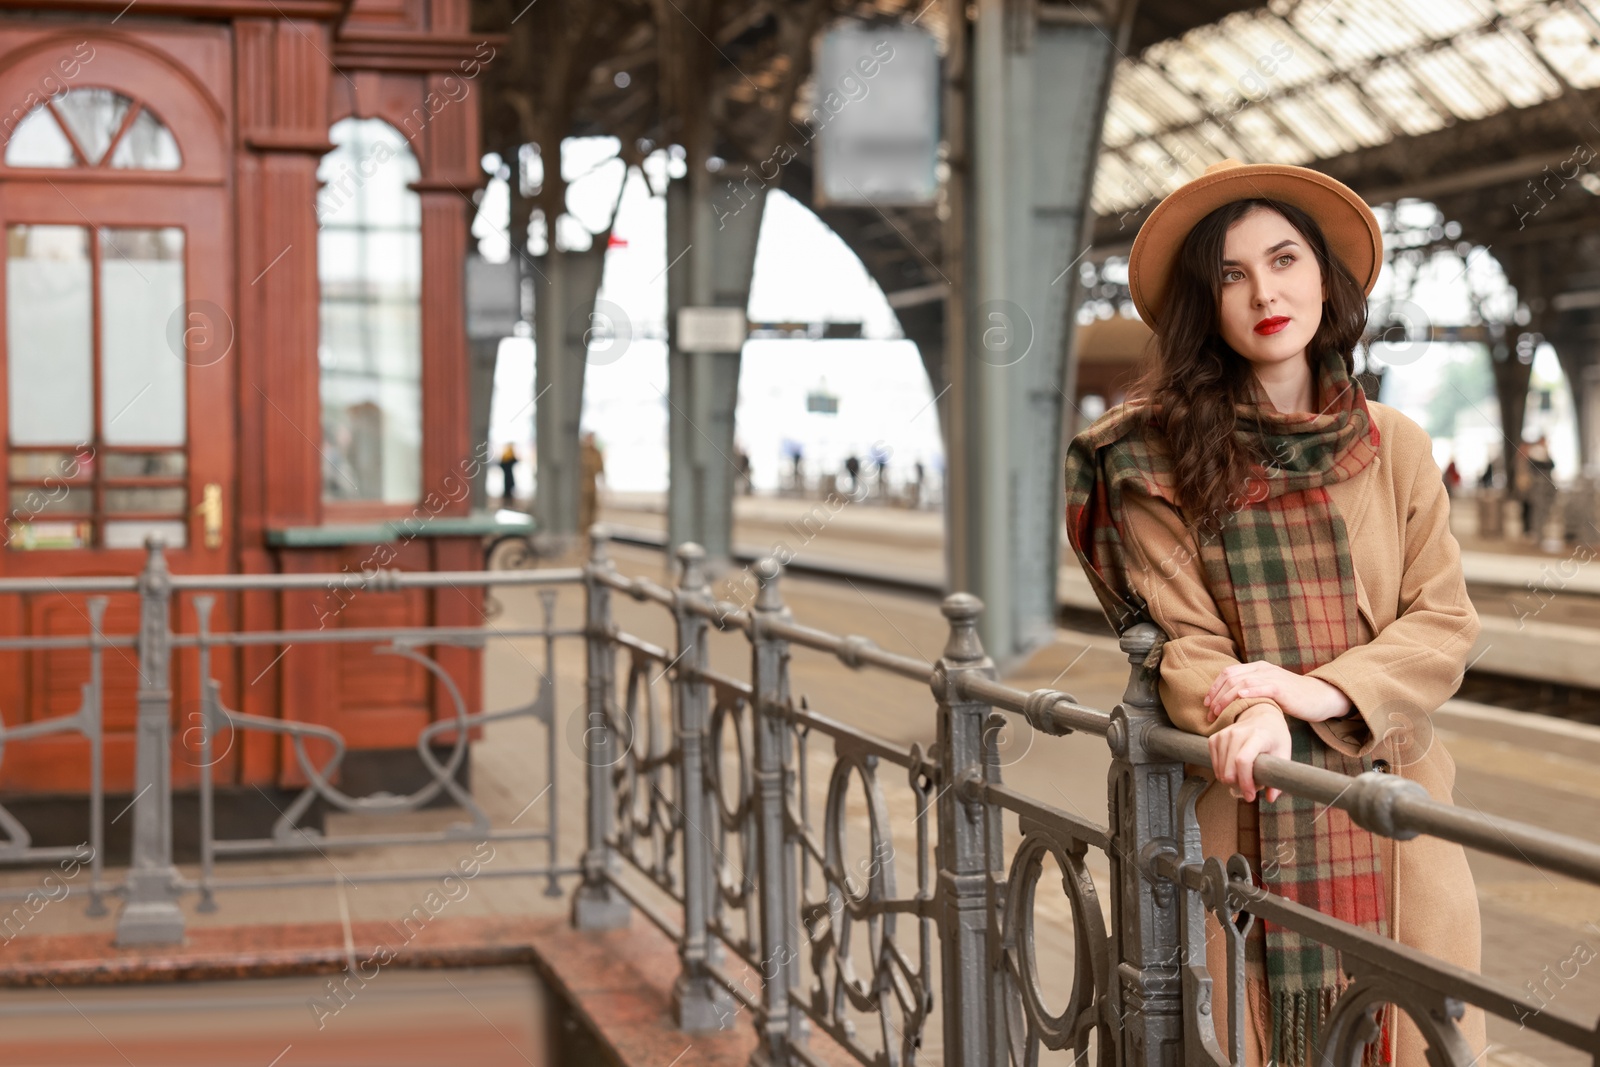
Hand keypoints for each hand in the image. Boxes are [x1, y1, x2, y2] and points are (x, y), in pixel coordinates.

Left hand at [1204, 660, 1351, 723]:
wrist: (1319, 697)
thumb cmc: (1292, 697)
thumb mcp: (1267, 690)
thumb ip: (1251, 691)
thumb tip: (1230, 705)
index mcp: (1257, 668)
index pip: (1227, 673)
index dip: (1214, 687)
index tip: (1206, 704)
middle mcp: (1262, 669)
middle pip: (1231, 677)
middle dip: (1216, 695)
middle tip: (1209, 712)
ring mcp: (1272, 677)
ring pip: (1242, 682)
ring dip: (1226, 698)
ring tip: (1218, 711)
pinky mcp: (1282, 688)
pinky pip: (1262, 687)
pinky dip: (1249, 691)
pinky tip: (1239, 698)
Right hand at [1208, 703, 1289, 802]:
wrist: (1261, 714)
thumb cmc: (1274, 736)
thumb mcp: (1283, 753)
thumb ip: (1278, 775)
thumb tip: (1271, 798)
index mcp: (1258, 735)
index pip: (1243, 760)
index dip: (1244, 781)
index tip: (1251, 795)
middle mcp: (1238, 733)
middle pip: (1229, 768)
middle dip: (1238, 785)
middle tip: (1250, 788)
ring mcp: (1224, 734)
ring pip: (1220, 769)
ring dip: (1231, 779)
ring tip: (1244, 776)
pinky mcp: (1215, 737)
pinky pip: (1214, 762)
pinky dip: (1222, 771)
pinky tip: (1233, 770)